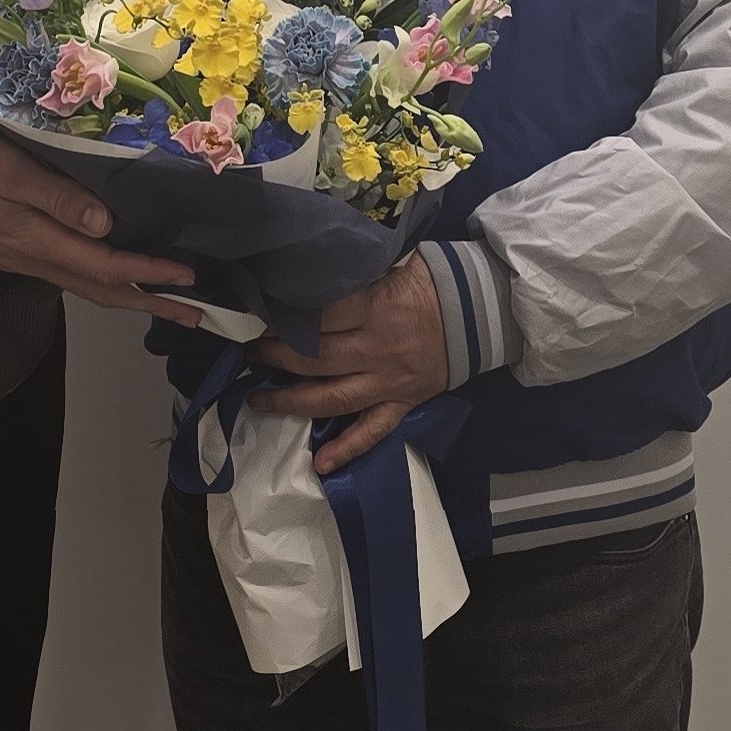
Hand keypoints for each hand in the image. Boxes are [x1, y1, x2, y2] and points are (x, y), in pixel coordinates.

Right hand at [0, 120, 202, 324]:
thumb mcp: (7, 168)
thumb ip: (56, 197)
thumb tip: (107, 226)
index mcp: (37, 241)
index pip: (107, 266)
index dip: (151, 274)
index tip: (190, 278)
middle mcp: (33, 260)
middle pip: (103, 291)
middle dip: (150, 302)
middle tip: (198, 316)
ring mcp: (20, 260)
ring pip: (85, 287)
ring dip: (129, 296)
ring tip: (165, 301)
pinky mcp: (11, 252)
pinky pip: (68, 276)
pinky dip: (101, 282)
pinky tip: (112, 274)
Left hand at [248, 257, 449, 472]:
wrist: (479, 313)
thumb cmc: (430, 284)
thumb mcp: (393, 266)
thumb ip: (355, 273)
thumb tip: (310, 269)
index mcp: (375, 309)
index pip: (320, 316)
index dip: (286, 319)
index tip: (261, 318)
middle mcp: (377, 350)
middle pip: (317, 358)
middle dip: (276, 356)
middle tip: (251, 353)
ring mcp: (389, 382)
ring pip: (334, 399)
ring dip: (291, 401)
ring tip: (259, 400)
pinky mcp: (403, 404)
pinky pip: (373, 431)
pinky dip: (348, 449)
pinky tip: (321, 464)